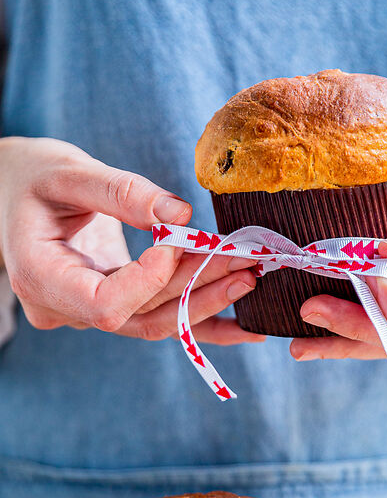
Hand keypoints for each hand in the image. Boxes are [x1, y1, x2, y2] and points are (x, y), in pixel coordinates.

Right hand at [0, 137, 263, 343]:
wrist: (11, 191)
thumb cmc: (30, 176)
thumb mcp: (67, 172)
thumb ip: (121, 192)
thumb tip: (181, 214)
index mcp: (41, 278)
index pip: (107, 303)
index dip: (151, 278)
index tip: (180, 238)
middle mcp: (66, 309)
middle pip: (144, 315)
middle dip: (198, 286)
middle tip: (246, 260)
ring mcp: (90, 313)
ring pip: (158, 320)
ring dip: (207, 298)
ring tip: (251, 274)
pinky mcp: (114, 305)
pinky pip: (161, 318)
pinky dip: (203, 319)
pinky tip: (244, 325)